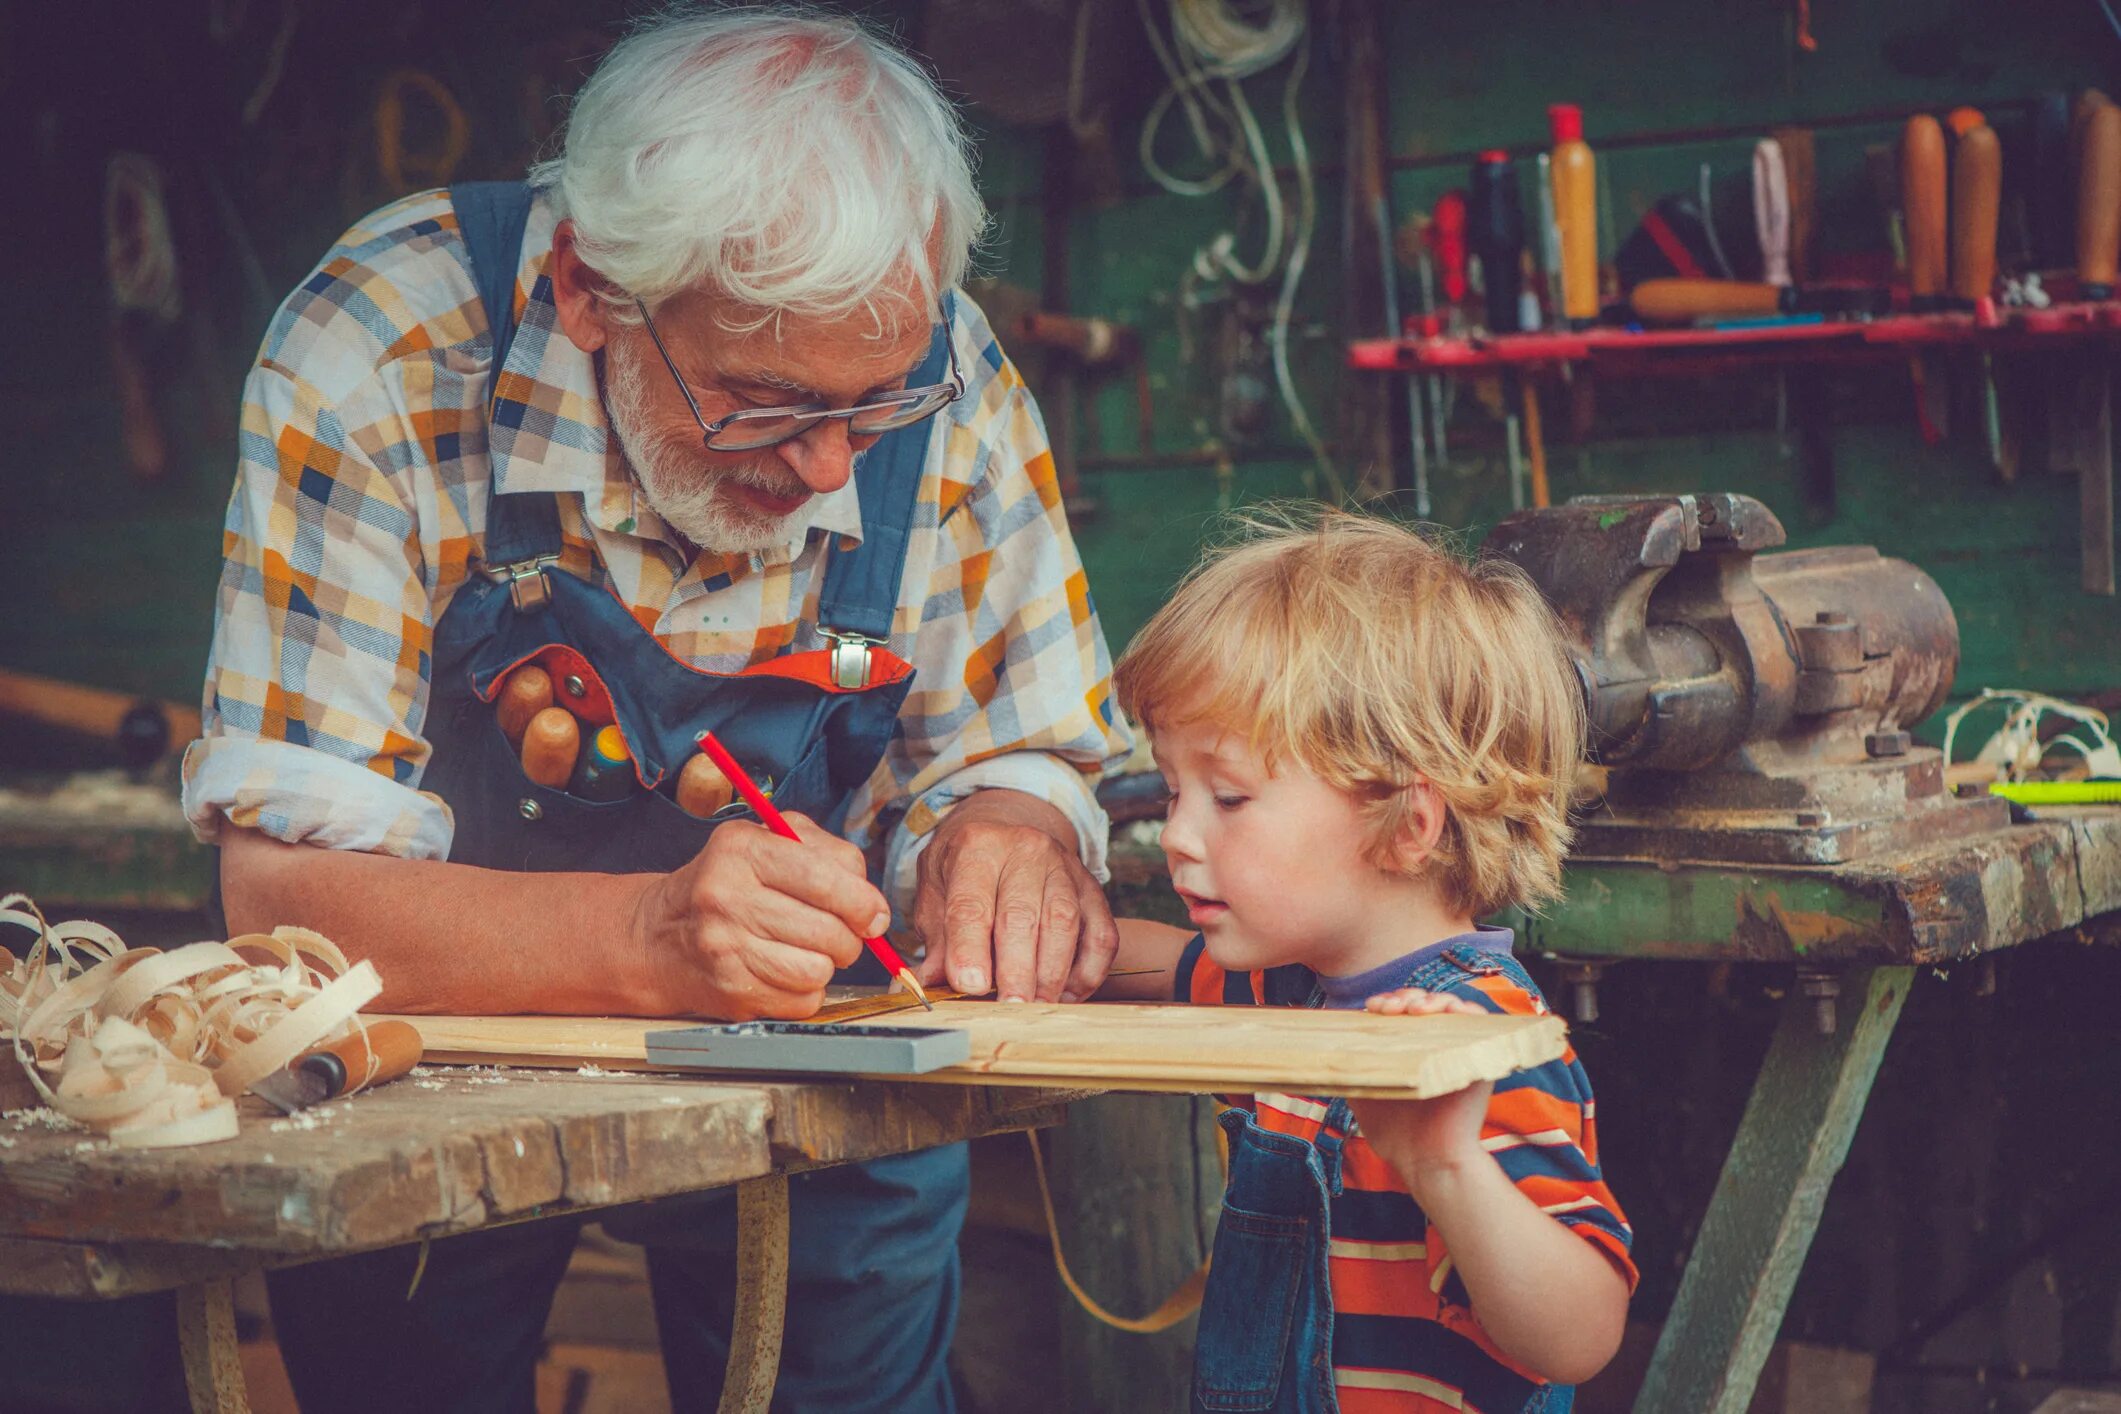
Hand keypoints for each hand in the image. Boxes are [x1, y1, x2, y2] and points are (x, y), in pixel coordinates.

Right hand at [633, 812, 888, 1019]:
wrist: (660, 935)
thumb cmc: (728, 883)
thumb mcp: (768, 842)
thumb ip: (828, 855)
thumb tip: (873, 906)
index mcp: (742, 849)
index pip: (826, 878)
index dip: (864, 902)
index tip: (874, 915)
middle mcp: (728, 897)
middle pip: (830, 930)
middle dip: (850, 937)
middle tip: (838, 933)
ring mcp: (726, 948)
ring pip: (819, 970)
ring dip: (827, 965)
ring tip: (808, 950)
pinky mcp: (731, 991)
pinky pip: (801, 1001)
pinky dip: (805, 991)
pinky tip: (784, 971)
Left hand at [911, 789, 1115, 1002]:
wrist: (1006, 830)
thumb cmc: (965, 870)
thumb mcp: (936, 893)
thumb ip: (936, 941)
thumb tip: (917, 987)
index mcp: (977, 848)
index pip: (972, 903)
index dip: (970, 947)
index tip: (970, 985)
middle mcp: (1025, 851)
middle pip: (1023, 915)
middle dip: (1016, 969)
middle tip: (1009, 1008)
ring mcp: (1065, 869)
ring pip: (1065, 924)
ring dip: (1051, 974)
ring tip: (1034, 1007)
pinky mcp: (1092, 891)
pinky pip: (1101, 936)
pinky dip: (1086, 972)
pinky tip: (1064, 995)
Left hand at [1348, 987, 1493, 1189]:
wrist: (1426, 1162)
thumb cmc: (1395, 1136)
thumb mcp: (1361, 1093)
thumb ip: (1347, 1067)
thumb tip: (1317, 1045)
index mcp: (1407, 1050)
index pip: (1400, 1010)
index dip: (1387, 1002)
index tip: (1372, 1009)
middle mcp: (1432, 1046)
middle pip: (1423, 1003)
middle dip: (1404, 997)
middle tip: (1388, 1008)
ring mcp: (1456, 1050)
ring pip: (1451, 1005)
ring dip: (1431, 999)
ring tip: (1413, 1009)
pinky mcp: (1479, 1058)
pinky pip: (1481, 1022)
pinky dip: (1466, 1009)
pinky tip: (1445, 1012)